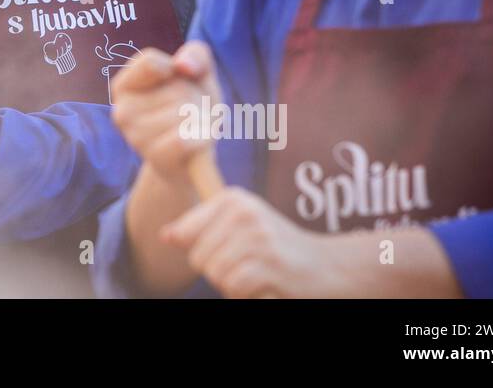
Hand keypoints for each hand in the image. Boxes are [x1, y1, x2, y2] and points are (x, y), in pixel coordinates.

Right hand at [110, 41, 221, 185]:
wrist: (191, 159)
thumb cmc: (191, 109)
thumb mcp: (198, 74)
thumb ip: (196, 54)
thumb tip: (183, 65)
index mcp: (123, 86)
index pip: (151, 62)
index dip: (176, 71)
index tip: (178, 83)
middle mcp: (123, 113)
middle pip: (177, 89)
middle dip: (195, 99)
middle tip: (191, 113)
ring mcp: (137, 138)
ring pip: (186, 114)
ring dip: (202, 120)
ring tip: (193, 129)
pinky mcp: (158, 158)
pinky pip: (184, 141)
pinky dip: (203, 139)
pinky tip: (202, 142)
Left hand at [160, 187, 345, 297]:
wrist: (328, 266)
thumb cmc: (277, 248)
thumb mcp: (237, 228)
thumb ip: (200, 229)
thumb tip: (164, 236)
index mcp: (232, 198)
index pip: (184, 233)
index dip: (201, 252)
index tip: (229, 250)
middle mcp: (243, 211)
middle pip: (197, 258)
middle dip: (217, 271)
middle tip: (248, 266)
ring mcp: (257, 236)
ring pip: (214, 274)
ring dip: (232, 285)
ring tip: (257, 274)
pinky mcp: (268, 263)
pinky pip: (233, 288)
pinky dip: (245, 294)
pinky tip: (265, 285)